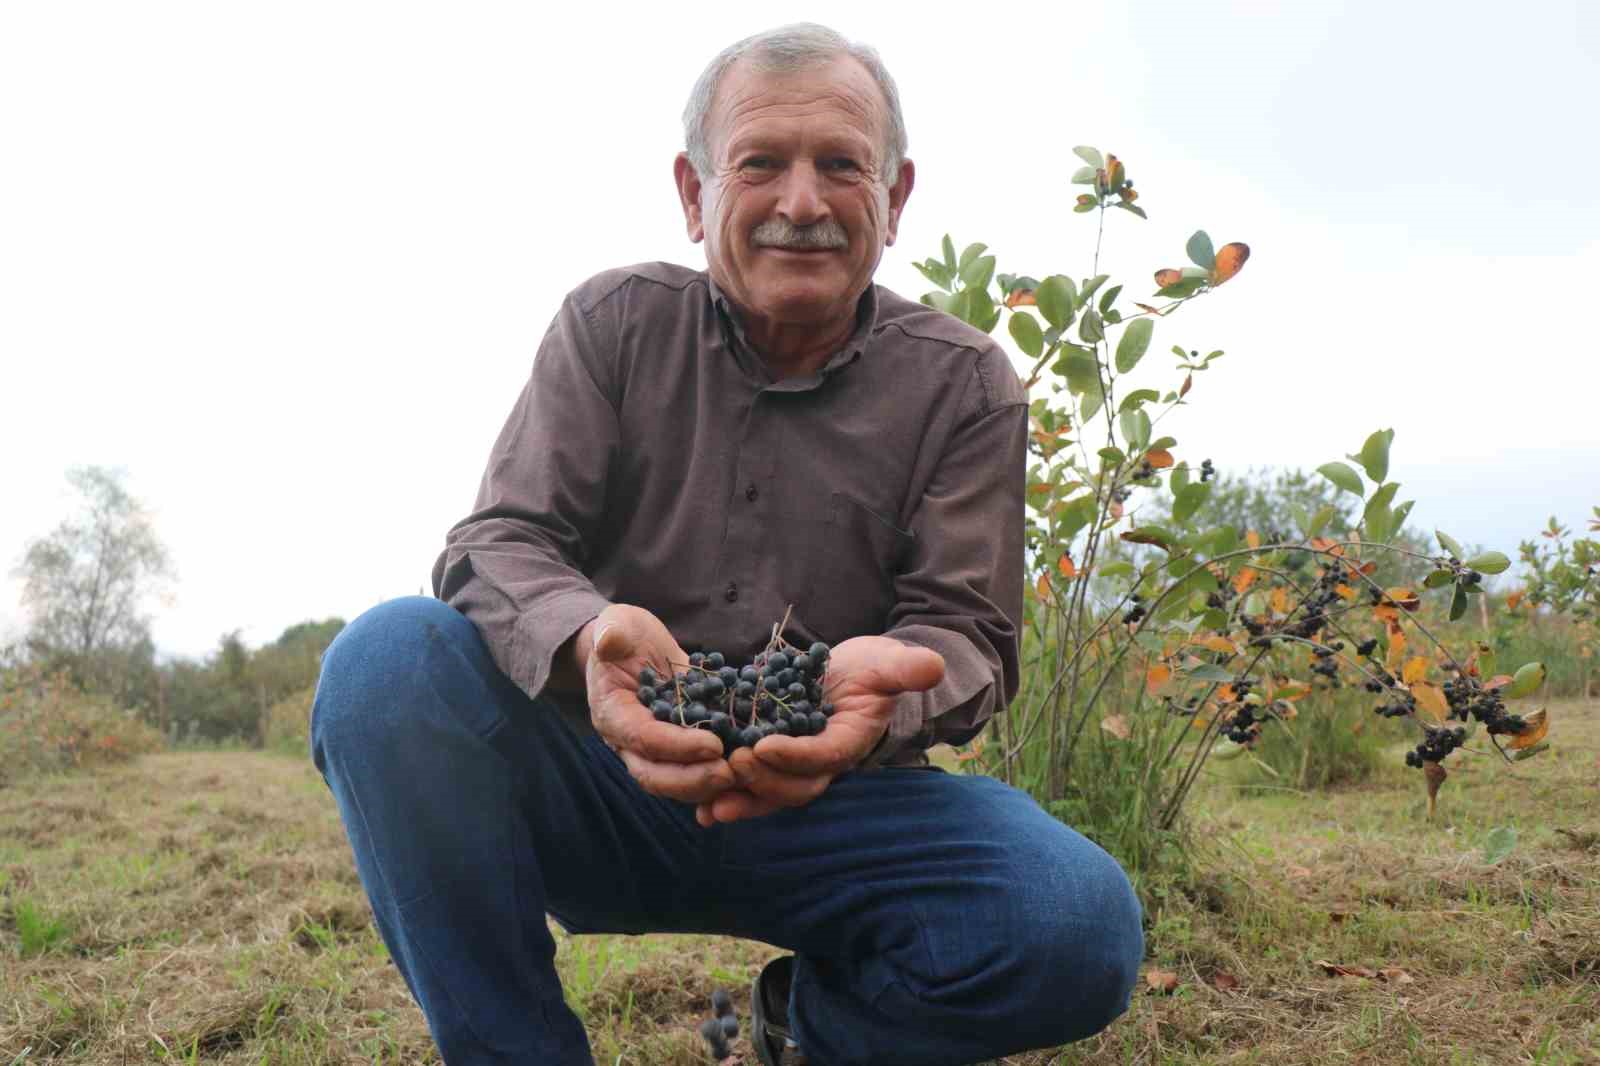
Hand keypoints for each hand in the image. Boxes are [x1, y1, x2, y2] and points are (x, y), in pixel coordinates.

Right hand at [584, 605, 737, 804]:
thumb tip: (609, 641)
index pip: (643, 738)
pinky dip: (718, 779)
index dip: (677, 745)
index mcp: (612, 713)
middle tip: (731, 773)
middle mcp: (629, 741)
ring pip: (675, 782)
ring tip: (744, 777)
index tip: (713, 744)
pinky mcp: (677, 748)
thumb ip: (612, 633)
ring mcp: (653, 749)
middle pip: (656, 775)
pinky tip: (748, 775)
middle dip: (694, 779)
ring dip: (708, 785)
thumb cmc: (623, 635)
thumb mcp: (617, 625)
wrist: (631, 648)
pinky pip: (694, 771)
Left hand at [695, 635, 944, 825]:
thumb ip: (906, 669)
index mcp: (847, 742)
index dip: (794, 756)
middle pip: (792, 786)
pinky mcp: (772, 759)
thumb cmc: (874, 669)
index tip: (764, 747)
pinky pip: (750, 786)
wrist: (855, 677)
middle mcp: (821, 763)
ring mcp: (794, 766)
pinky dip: (727, 797)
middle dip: (762, 781)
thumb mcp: (889, 663)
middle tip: (733, 764)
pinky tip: (699, 809)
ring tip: (707, 804)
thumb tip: (933, 665)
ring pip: (768, 794)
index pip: (823, 757)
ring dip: (739, 800)